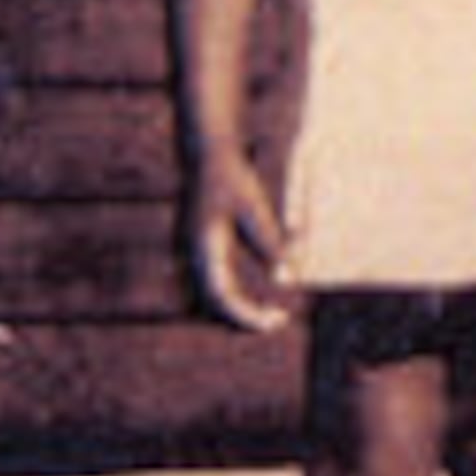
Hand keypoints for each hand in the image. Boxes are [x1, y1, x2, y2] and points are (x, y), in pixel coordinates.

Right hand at [182, 144, 292, 331]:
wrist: (205, 153)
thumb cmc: (233, 176)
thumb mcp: (255, 206)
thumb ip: (270, 241)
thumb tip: (287, 279)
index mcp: (203, 245)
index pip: (222, 295)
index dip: (247, 315)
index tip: (275, 322)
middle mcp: (190, 255)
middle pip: (211, 305)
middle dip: (243, 318)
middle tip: (279, 321)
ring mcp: (188, 255)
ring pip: (208, 300)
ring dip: (236, 311)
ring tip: (270, 316)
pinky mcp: (195, 252)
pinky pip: (210, 287)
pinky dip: (231, 299)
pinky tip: (255, 300)